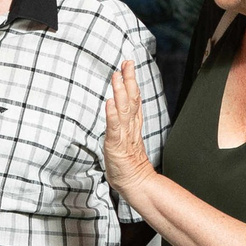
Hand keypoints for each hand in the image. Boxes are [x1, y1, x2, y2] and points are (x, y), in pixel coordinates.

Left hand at [103, 59, 157, 197]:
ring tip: (117, 75)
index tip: (128, 66)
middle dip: (128, 79)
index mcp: (133, 125)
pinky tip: (109, 102)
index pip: (134, 99)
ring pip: (124, 109)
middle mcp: (130, 127)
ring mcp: (124, 135)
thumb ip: (123, 126)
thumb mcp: (125, 141)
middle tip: (126, 62)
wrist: (136, 184)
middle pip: (131, 99)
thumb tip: (118, 113)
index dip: (131, 82)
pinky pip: (114, 127)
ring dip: (120, 91)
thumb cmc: (128, 165)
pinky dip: (112, 114)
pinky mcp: (116, 145)